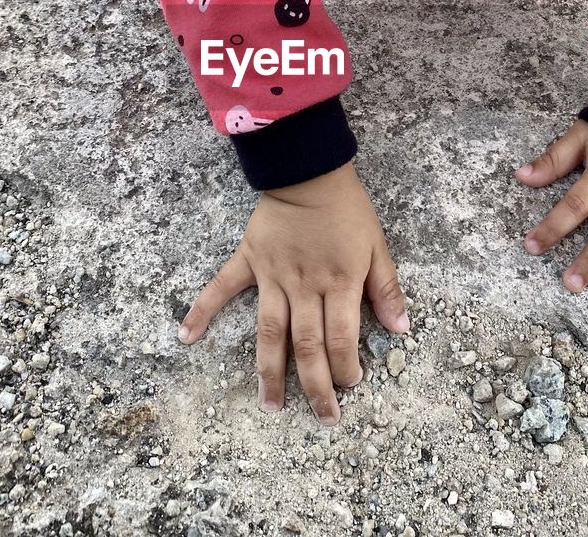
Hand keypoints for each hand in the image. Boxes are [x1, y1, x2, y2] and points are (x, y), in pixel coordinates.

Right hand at [177, 162, 407, 424]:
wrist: (308, 170)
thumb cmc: (347, 209)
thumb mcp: (377, 246)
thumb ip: (386, 288)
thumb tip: (401, 329)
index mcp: (339, 283)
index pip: (341, 338)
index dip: (344, 368)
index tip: (348, 387)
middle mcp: (304, 286)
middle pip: (307, 345)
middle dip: (314, 386)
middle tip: (321, 417)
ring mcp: (273, 276)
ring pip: (270, 332)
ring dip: (268, 371)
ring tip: (269, 405)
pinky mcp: (249, 261)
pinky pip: (221, 287)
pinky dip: (202, 310)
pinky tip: (185, 337)